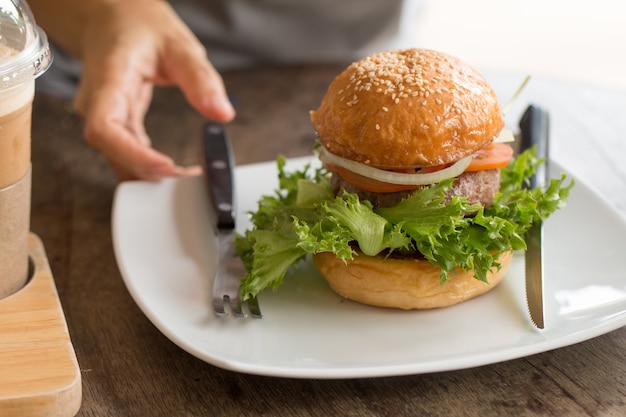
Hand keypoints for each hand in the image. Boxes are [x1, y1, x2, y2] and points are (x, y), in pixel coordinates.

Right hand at [73, 1, 234, 180]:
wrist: (115, 17)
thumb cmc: (141, 27)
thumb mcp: (179, 45)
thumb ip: (201, 78)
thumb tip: (223, 112)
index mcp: (109, 78)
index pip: (105, 129)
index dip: (132, 155)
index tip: (166, 166)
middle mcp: (97, 101)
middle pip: (111, 149)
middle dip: (147, 170)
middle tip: (188, 176)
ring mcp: (102, 113)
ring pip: (116, 156)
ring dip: (148, 172)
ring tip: (186, 175)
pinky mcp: (113, 121)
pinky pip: (125, 150)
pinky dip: (148, 163)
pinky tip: (174, 168)